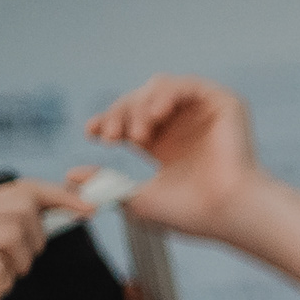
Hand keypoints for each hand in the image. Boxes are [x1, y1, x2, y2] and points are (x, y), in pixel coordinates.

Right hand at [0, 175, 98, 299]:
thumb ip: (29, 223)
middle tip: (18, 263)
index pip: (23, 189)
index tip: (91, 211)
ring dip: (18, 265)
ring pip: (12, 237)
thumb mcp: (5, 248)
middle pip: (23, 211)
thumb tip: (78, 201)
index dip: (61, 197)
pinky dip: (2, 285)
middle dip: (36, 242)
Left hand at [86, 75, 267, 238]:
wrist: (227, 213)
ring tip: (136, 133)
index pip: (129, 121)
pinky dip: (165, 95)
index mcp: (166, 146)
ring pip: (159, 89)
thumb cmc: (192, 214)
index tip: (92, 134)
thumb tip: (71, 175)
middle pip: (138, 101)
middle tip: (111, 137)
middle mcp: (183, 126)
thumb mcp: (137, 198)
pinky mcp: (223, 104)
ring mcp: (203, 113)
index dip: (109, 121)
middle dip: (119, 115)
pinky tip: (155, 115)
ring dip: (139, 106)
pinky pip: (186, 85)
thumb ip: (106, 183)